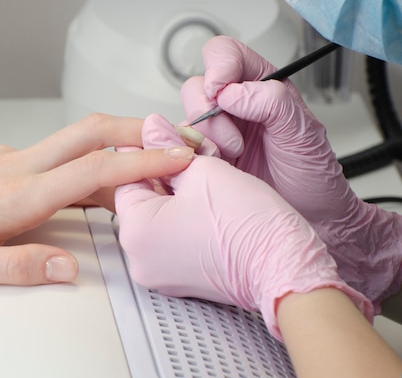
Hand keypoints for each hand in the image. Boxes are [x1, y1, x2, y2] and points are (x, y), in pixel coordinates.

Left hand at [115, 114, 371, 339]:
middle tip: (189, 156)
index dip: (147, 150)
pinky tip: (206, 205)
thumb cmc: (251, 227)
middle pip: (140, 198)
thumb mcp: (203, 170)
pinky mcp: (177, 280)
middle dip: (162, 173)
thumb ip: (166, 146)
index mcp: (136, 232)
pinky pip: (169, 237)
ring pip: (156, 217)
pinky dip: (182, 217)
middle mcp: (139, 259)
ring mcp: (158, 273)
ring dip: (174, 193)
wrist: (285, 267)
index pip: (125, 177)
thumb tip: (151, 129)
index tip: (163, 137)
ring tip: (202, 180)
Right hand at [182, 36, 401, 306]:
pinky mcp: (201, 157)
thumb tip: (232, 92)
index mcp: (261, 86)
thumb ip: (273, 102)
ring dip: (204, 140)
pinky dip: (190, 157)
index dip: (217, 66)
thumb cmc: (311, 177)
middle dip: (209, 114)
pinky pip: (178, 146)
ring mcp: (215, 133)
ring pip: (185, 117)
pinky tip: (216, 169)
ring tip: (231, 159)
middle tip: (233, 140)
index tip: (220, 91)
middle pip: (198, 86)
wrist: (308, 219)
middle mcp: (235, 106)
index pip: (226, 54)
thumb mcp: (303, 134)